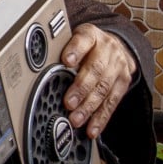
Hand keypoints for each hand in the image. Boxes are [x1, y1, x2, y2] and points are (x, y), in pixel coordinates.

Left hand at [60, 24, 136, 138]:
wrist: (117, 46)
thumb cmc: (88, 46)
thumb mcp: (74, 40)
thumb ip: (61, 51)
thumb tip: (39, 69)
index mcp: (90, 35)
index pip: (83, 40)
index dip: (75, 50)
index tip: (67, 61)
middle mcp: (107, 49)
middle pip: (96, 69)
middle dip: (81, 88)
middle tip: (69, 102)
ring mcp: (118, 66)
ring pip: (104, 88)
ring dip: (89, 107)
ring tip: (76, 119)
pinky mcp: (124, 82)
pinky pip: (112, 102)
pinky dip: (101, 118)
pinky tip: (92, 128)